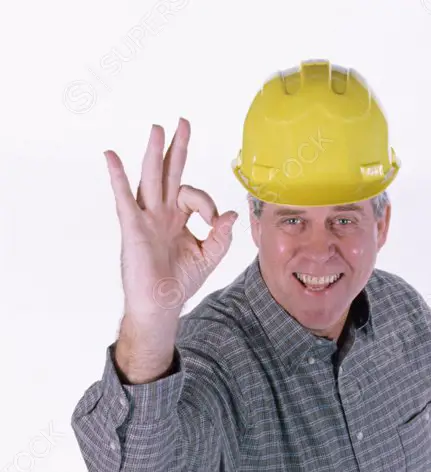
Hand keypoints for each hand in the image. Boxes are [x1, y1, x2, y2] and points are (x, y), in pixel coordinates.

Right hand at [104, 117, 238, 321]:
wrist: (160, 305)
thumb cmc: (179, 283)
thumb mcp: (208, 256)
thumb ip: (221, 235)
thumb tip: (232, 213)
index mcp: (177, 218)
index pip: (193, 194)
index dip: (208, 204)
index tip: (216, 222)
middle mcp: (160, 213)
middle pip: (168, 173)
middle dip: (176, 147)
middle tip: (183, 121)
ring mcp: (146, 218)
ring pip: (150, 179)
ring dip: (154, 153)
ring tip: (158, 128)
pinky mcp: (133, 227)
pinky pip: (124, 198)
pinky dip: (117, 177)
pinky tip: (111, 156)